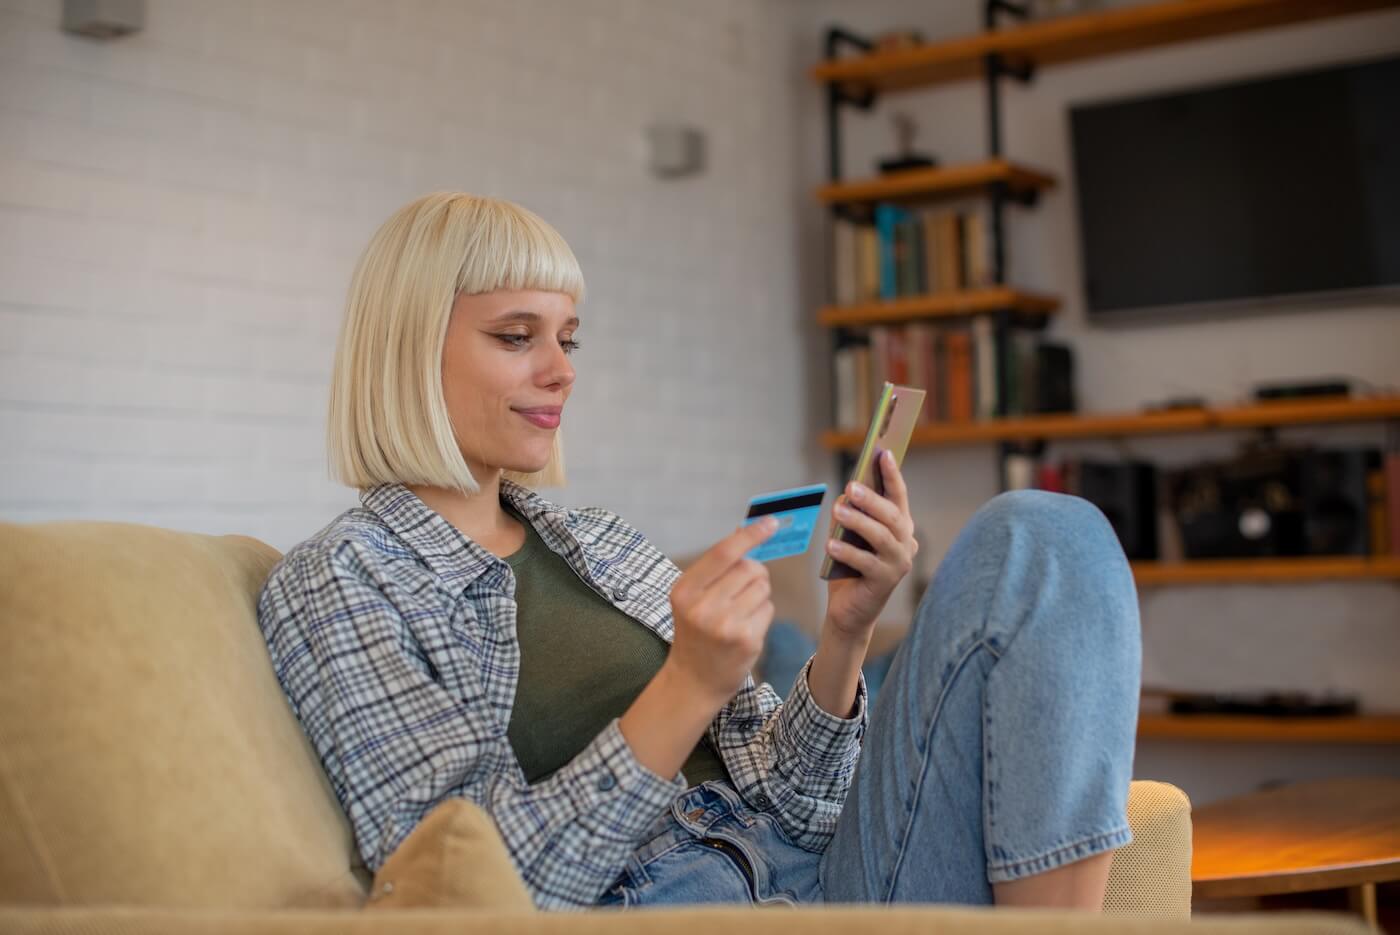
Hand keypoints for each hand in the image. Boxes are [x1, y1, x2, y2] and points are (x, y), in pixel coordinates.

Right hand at [665, 518, 778, 706]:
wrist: (693, 679)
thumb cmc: (696, 630)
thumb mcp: (692, 597)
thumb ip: (715, 567)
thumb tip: (746, 531)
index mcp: (685, 590)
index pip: (724, 553)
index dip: (750, 535)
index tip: (771, 522)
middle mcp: (703, 607)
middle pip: (749, 568)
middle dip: (754, 572)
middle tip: (743, 588)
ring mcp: (726, 625)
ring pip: (762, 587)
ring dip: (759, 593)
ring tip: (740, 610)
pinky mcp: (746, 639)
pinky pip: (768, 608)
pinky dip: (762, 612)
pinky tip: (746, 626)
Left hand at [824, 449, 917, 641]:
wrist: (850, 611)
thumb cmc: (850, 567)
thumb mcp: (850, 534)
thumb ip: (852, 513)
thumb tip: (849, 491)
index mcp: (900, 526)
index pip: (898, 496)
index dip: (892, 474)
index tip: (884, 452)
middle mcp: (905, 543)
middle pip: (891, 515)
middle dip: (872, 499)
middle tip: (851, 485)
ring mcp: (898, 564)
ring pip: (881, 537)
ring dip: (858, 521)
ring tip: (838, 510)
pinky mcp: (885, 583)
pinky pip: (866, 563)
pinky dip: (847, 552)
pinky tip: (831, 544)